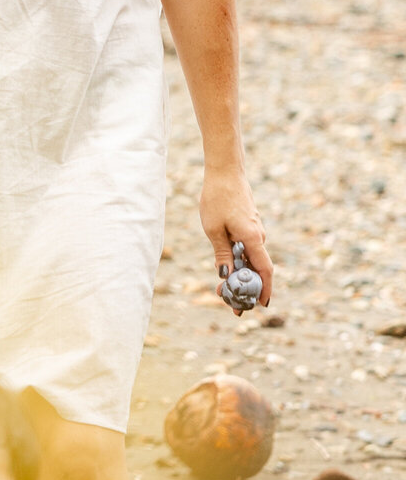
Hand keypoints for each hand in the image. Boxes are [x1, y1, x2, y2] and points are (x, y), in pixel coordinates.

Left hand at [200, 166, 271, 306]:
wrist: (225, 172)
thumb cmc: (217, 198)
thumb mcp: (214, 229)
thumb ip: (222, 253)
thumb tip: (226, 275)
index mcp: (253, 238)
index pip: (265, 271)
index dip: (265, 290)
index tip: (261, 306)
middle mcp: (258, 236)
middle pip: (258, 269)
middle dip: (247, 289)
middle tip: (232, 305)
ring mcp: (255, 231)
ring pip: (251, 259)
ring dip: (241, 276)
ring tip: (223, 290)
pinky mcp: (249, 226)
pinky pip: (247, 249)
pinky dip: (239, 262)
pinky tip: (227, 269)